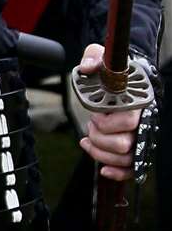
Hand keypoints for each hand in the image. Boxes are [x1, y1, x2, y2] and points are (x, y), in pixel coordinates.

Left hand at [77, 43, 141, 181]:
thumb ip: (94, 58)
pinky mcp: (135, 148)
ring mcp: (140, 136)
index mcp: (136, 103)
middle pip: (123, 143)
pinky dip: (117, 172)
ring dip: (100, 152)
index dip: (107, 122)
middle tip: (91, 125)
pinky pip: (132, 168)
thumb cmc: (112, 70)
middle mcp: (142, 122)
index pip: (128, 120)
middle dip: (99, 137)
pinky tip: (103, 169)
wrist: (123, 78)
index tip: (94, 115)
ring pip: (124, 157)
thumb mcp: (101, 57)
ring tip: (89, 138)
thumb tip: (87, 67)